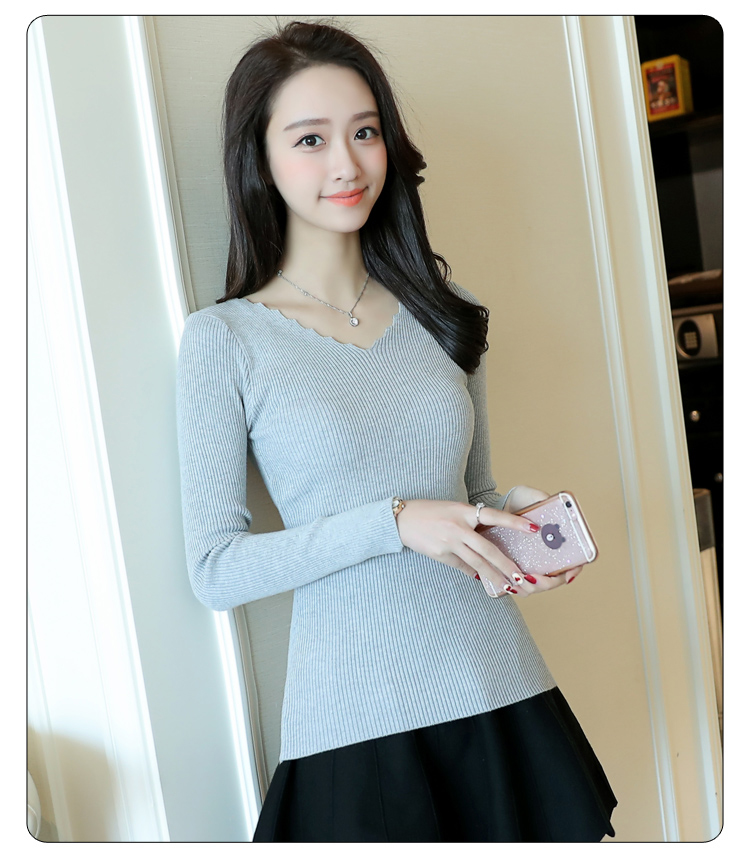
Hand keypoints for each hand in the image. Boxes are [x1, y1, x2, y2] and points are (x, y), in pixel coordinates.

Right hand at [395, 499, 544, 593]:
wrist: (403, 519)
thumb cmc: (431, 512)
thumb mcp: (454, 510)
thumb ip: (472, 523)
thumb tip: (489, 544)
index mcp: (464, 512)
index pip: (494, 515)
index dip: (514, 522)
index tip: (533, 528)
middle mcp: (458, 527)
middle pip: (488, 550)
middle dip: (508, 565)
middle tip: (524, 577)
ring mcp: (449, 543)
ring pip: (477, 563)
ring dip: (494, 576)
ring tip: (509, 586)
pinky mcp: (441, 555)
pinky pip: (462, 567)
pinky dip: (473, 573)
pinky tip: (483, 580)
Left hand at [500, 485, 582, 596]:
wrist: (495, 505)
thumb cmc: (517, 500)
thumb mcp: (530, 494)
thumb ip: (542, 498)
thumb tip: (557, 507)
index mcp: (558, 541)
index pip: (575, 561)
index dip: (574, 570)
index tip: (567, 574)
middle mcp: (549, 556)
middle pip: (555, 579)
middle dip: (546, 582)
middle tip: (532, 577)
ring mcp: (533, 564)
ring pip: (537, 586)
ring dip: (530, 587)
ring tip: (519, 579)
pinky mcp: (517, 568)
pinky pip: (520, 586)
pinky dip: (517, 588)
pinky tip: (509, 583)